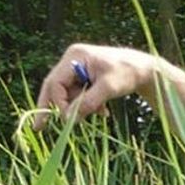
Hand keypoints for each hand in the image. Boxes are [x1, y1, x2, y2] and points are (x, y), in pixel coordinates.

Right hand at [33, 44, 156, 129]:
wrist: (146, 70)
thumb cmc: (129, 73)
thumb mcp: (109, 88)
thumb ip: (88, 102)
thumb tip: (68, 119)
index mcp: (75, 56)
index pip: (55, 82)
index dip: (58, 102)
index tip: (67, 119)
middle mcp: (72, 60)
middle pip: (55, 87)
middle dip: (53, 108)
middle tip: (38, 128)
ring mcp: (78, 68)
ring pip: (69, 94)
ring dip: (80, 107)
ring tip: (100, 112)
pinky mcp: (85, 76)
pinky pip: (79, 94)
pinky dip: (88, 105)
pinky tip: (103, 111)